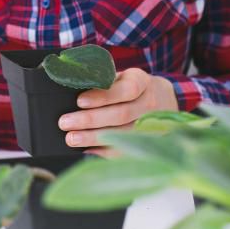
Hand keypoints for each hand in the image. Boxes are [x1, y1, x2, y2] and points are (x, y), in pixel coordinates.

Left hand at [57, 68, 177, 157]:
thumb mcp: (124, 76)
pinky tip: (86, 151)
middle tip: (65, 122)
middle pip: (121, 114)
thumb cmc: (133, 87)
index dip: (103, 96)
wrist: (164, 100)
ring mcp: (151, 126)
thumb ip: (105, 81)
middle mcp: (150, 104)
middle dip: (90, 119)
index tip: (80, 101)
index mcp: (142, 82)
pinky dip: (104, 152)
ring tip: (71, 138)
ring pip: (122, 134)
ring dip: (94, 138)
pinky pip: (125, 150)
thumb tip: (73, 88)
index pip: (125, 90)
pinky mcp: (147, 143)